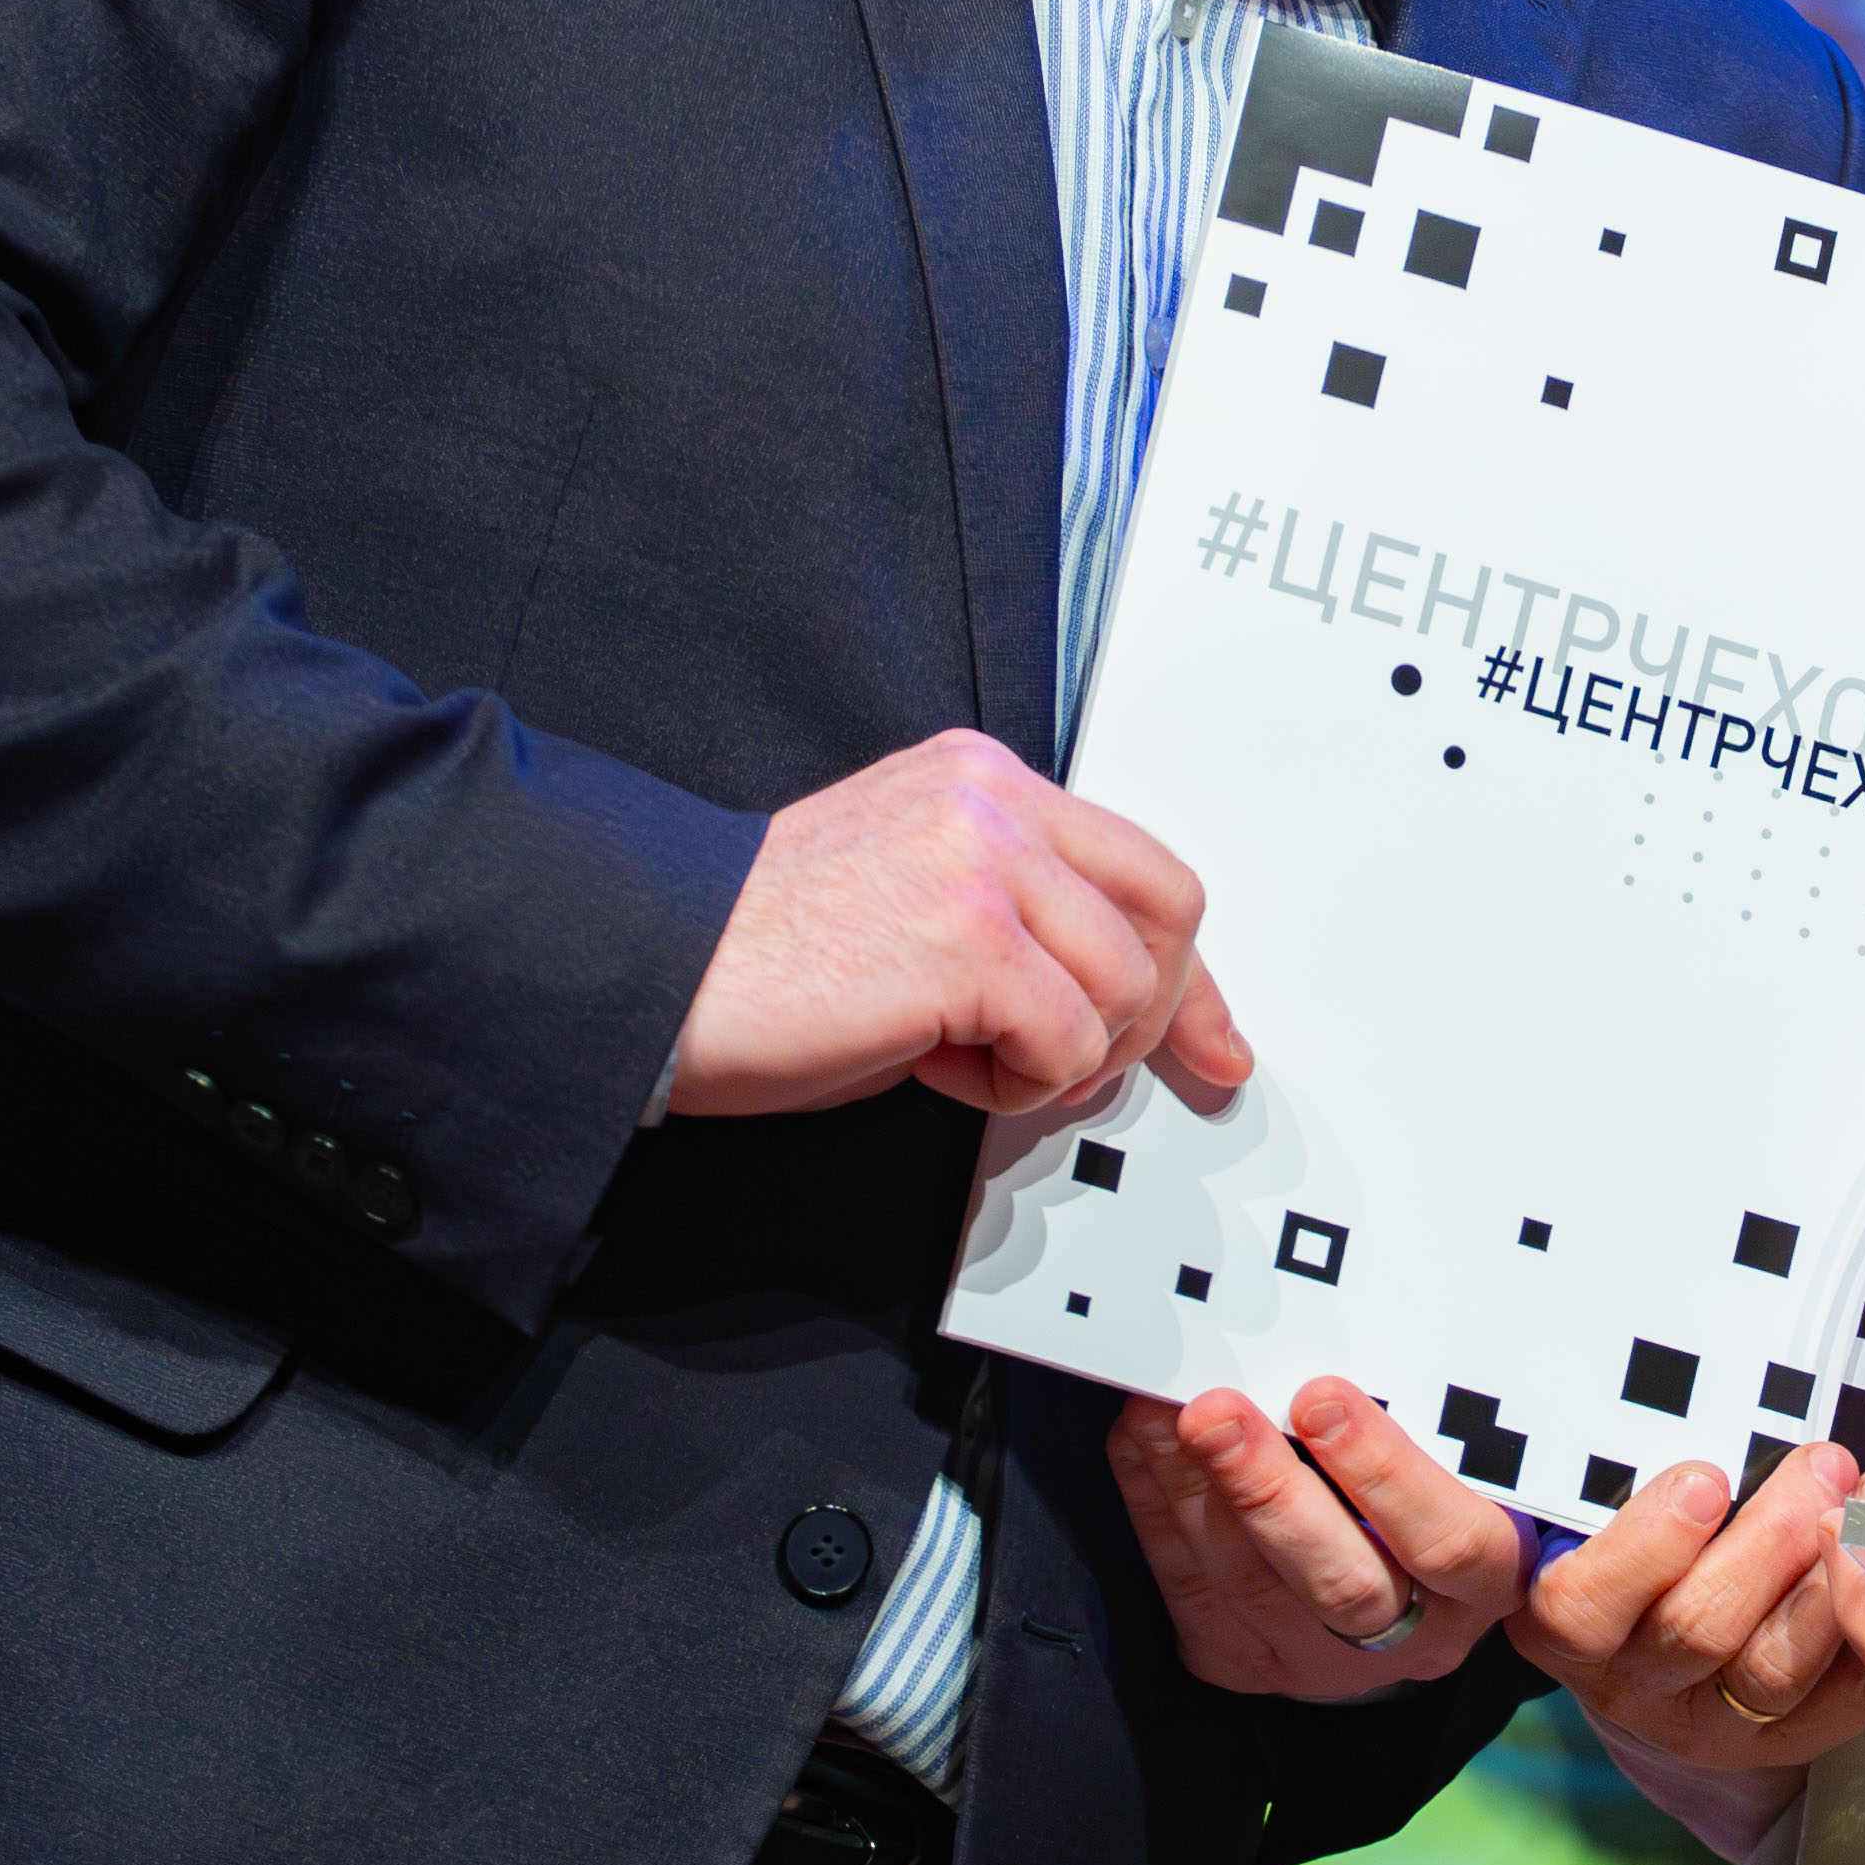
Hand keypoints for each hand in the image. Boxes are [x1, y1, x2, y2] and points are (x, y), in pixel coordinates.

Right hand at [667, 731, 1241, 1118]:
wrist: (654, 971)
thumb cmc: (762, 956)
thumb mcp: (915, 899)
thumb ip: (1017, 915)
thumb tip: (1113, 1003)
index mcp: (981, 778)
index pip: (1138, 866)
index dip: (1185, 970)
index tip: (1209, 1040)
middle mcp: (993, 799)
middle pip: (1167, 913)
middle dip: (1152, 1014)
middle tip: (1082, 1068)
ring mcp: (986, 861)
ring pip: (1124, 989)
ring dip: (1060, 1057)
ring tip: (963, 1054)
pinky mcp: (970, 939)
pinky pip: (1068, 1043)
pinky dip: (1016, 1085)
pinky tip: (935, 1065)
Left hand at [1107, 1377, 1531, 1702]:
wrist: (1399, 1584)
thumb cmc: (1437, 1483)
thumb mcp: (1467, 1454)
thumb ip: (1428, 1417)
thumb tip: (1337, 1349)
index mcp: (1484, 1578)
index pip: (1449, 1541)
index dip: (1384, 1473)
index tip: (1322, 1398)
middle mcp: (1410, 1636)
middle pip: (1340, 1584)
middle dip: (1266, 1491)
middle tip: (1212, 1412)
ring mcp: (1320, 1660)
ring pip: (1248, 1588)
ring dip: (1192, 1488)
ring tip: (1159, 1410)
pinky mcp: (1244, 1659)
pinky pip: (1189, 1590)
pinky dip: (1157, 1507)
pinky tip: (1141, 1442)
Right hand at [1515, 1439, 1864, 1774]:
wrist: (1656, 1659)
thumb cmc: (1634, 1554)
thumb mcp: (1597, 1515)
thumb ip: (1607, 1478)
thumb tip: (1641, 1414)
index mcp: (1568, 1628)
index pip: (1582, 1607)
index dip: (1646, 1545)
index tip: (1705, 1479)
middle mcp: (1633, 1688)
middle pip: (1699, 1627)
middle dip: (1772, 1536)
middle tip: (1823, 1464)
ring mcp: (1708, 1725)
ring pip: (1774, 1669)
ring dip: (1836, 1576)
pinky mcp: (1777, 1743)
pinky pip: (1836, 1703)